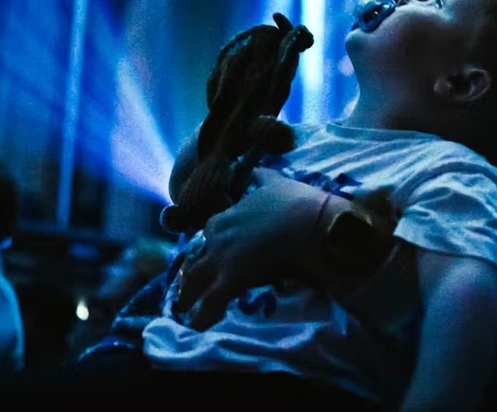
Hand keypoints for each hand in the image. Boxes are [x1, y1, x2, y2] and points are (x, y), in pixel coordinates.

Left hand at [173, 167, 336, 329]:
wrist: (310, 222)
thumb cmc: (296, 203)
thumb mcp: (275, 183)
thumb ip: (262, 178)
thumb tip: (257, 170)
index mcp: (224, 216)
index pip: (207, 236)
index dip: (210, 250)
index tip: (213, 258)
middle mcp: (216, 237)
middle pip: (193, 261)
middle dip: (190, 276)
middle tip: (190, 289)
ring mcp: (221, 258)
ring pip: (193, 282)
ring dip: (189, 298)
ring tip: (187, 310)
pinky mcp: (231, 280)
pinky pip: (209, 304)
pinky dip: (202, 317)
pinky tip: (199, 327)